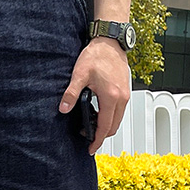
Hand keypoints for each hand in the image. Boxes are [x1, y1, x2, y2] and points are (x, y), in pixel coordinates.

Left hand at [59, 37, 130, 154]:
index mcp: (111, 97)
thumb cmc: (97, 55)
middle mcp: (121, 98)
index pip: (104, 127)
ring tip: (91, 126)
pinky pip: (119, 110)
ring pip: (117, 119)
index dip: (97, 140)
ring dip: (106, 126)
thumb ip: (71, 93)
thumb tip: (64, 108)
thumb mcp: (79, 74)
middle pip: (113, 127)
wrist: (110, 41)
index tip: (91, 148)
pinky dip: (110, 116)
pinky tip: (99, 113)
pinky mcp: (125, 90)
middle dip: (101, 136)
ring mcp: (125, 94)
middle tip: (88, 138)